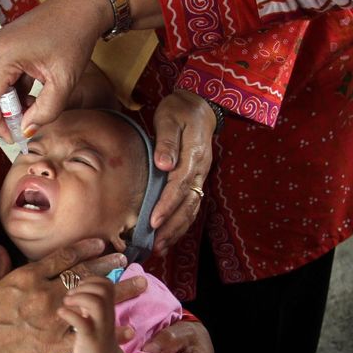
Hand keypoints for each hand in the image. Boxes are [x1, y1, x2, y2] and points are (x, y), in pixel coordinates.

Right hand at [0, 0, 112, 142]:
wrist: (80, 6)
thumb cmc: (74, 37)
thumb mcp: (64, 80)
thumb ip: (46, 111)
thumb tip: (27, 130)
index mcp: (2, 56)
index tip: (16, 135)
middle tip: (19, 125)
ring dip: (0, 104)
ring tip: (29, 109)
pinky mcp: (2, 47)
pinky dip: (5, 92)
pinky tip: (29, 96)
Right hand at [0, 239, 146, 352]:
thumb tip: (0, 247)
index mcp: (27, 277)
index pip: (63, 257)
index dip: (85, 249)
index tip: (101, 243)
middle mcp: (44, 294)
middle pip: (84, 275)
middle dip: (107, 265)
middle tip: (125, 260)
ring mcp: (53, 319)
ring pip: (93, 302)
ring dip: (119, 292)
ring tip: (140, 283)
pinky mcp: (56, 344)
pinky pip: (90, 334)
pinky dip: (112, 331)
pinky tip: (130, 328)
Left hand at [57, 276, 119, 352]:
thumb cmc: (93, 334)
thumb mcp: (94, 314)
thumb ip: (89, 299)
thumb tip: (73, 281)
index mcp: (107, 306)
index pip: (106, 283)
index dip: (91, 280)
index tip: (78, 288)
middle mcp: (106, 314)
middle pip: (103, 289)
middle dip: (84, 287)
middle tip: (70, 296)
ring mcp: (99, 326)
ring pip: (96, 303)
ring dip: (78, 297)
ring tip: (66, 303)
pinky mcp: (90, 339)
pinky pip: (83, 323)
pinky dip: (70, 314)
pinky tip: (61, 313)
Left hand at [148, 90, 216, 253]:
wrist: (199, 106)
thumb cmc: (180, 111)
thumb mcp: (170, 118)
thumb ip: (167, 141)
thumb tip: (163, 164)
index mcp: (194, 156)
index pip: (180, 186)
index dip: (167, 205)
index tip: (152, 221)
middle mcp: (200, 170)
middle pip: (188, 204)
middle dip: (172, 226)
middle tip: (155, 244)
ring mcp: (200, 176)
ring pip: (192, 208)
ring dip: (177, 229)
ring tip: (160, 247)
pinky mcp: (196, 180)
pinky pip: (191, 206)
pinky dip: (181, 223)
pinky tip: (168, 235)